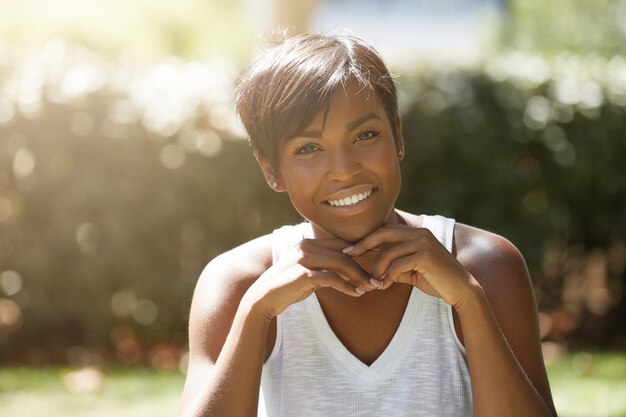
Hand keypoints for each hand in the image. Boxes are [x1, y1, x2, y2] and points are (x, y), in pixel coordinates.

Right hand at [246, 238, 377, 319]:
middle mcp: (306, 247)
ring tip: (371, 287)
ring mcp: (304, 259)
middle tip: (378, 278)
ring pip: (342, 263)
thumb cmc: (287, 287)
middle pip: (344, 252)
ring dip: (359, 276)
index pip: (341, 243)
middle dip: (364, 265)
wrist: (263, 299)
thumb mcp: (308, 273)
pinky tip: (356, 293)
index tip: (377, 261)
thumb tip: (347, 269)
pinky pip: (332, 278)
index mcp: (308, 243)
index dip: (361, 251)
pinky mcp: (303, 274)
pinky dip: (347, 286)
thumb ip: (325, 267)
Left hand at [344, 224, 478, 307]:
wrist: (461, 290)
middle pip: (382, 233)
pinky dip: (387, 276)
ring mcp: (423, 242)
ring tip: (371, 282)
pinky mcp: (426, 255)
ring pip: (388, 252)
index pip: (385, 230)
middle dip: (363, 244)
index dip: (366, 238)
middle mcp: (419, 233)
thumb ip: (393, 265)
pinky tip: (384, 286)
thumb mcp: (410, 271)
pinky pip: (398, 264)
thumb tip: (372, 268)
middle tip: (349, 255)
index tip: (350, 249)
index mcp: (416, 233)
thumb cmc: (435, 280)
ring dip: (376, 269)